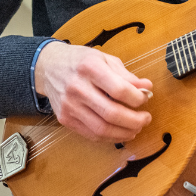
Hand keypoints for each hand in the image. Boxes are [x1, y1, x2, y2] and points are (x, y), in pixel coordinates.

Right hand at [34, 42, 152, 142]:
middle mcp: (77, 88)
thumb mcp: (104, 58)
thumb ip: (125, 74)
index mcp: (90, 67)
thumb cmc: (81, 60)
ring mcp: (69, 106)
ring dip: (124, 133)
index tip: (146, 98)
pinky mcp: (65, 119)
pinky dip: (109, 137)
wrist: (48, 67)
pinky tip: (120, 132)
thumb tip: (146, 88)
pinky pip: (91, 134)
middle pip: (111, 113)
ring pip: (101, 129)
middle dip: (134, 120)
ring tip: (136, 128)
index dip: (137, 98)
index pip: (119, 89)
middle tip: (146, 119)